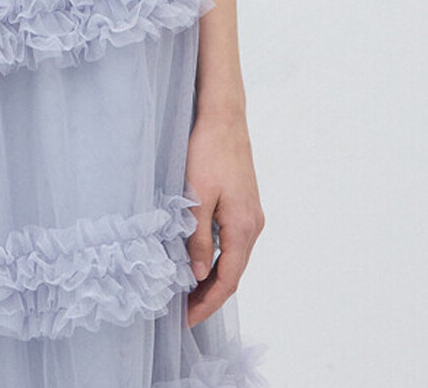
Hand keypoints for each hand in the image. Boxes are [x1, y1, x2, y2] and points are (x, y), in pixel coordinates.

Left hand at [183, 108, 264, 327]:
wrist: (224, 118)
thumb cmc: (207, 152)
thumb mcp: (196, 198)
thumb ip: (197, 238)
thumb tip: (195, 274)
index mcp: (243, 228)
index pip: (227, 281)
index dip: (207, 303)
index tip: (186, 319)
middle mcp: (254, 226)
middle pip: (233, 273)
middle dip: (209, 295)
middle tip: (183, 311)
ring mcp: (252, 215)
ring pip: (233, 258)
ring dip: (213, 277)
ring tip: (187, 291)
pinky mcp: (246, 205)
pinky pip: (233, 242)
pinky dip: (218, 258)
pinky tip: (200, 260)